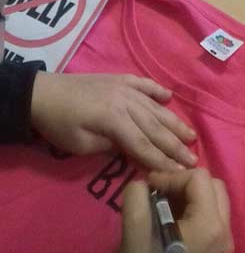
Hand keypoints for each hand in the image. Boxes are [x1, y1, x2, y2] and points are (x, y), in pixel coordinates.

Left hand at [31, 72, 197, 170]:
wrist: (42, 93)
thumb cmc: (59, 124)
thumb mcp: (81, 144)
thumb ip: (111, 146)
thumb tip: (133, 150)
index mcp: (114, 119)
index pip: (143, 144)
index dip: (162, 160)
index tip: (180, 173)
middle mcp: (126, 100)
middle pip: (155, 126)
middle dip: (175, 145)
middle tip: (194, 159)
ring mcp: (124, 87)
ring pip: (155, 107)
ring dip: (173, 122)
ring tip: (190, 134)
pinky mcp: (120, 79)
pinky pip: (144, 84)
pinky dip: (157, 90)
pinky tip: (169, 97)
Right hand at [115, 168, 233, 252]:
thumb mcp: (135, 229)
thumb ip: (137, 194)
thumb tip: (145, 181)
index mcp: (210, 225)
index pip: (199, 178)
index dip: (172, 177)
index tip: (151, 187)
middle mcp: (225, 233)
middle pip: (215, 185)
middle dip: (187, 183)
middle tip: (161, 192)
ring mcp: (225, 244)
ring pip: (217, 200)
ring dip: (192, 195)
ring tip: (165, 205)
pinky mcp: (219, 252)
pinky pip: (214, 217)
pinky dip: (196, 210)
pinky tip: (174, 219)